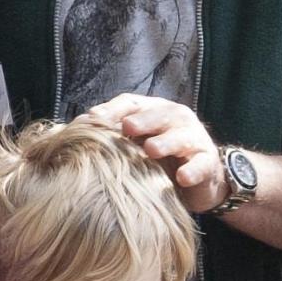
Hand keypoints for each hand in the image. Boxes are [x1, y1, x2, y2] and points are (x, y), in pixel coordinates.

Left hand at [82, 94, 227, 213]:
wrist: (202, 177)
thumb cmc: (160, 157)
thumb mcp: (136, 144)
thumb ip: (113, 136)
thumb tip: (74, 134)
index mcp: (152, 110)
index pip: (131, 103)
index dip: (113, 109)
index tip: (93, 118)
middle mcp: (174, 119)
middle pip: (158, 114)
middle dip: (142, 120)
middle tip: (127, 127)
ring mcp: (193, 138)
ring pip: (180, 137)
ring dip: (166, 142)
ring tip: (151, 150)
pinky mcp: (207, 161)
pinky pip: (200, 165)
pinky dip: (192, 171)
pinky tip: (182, 178)